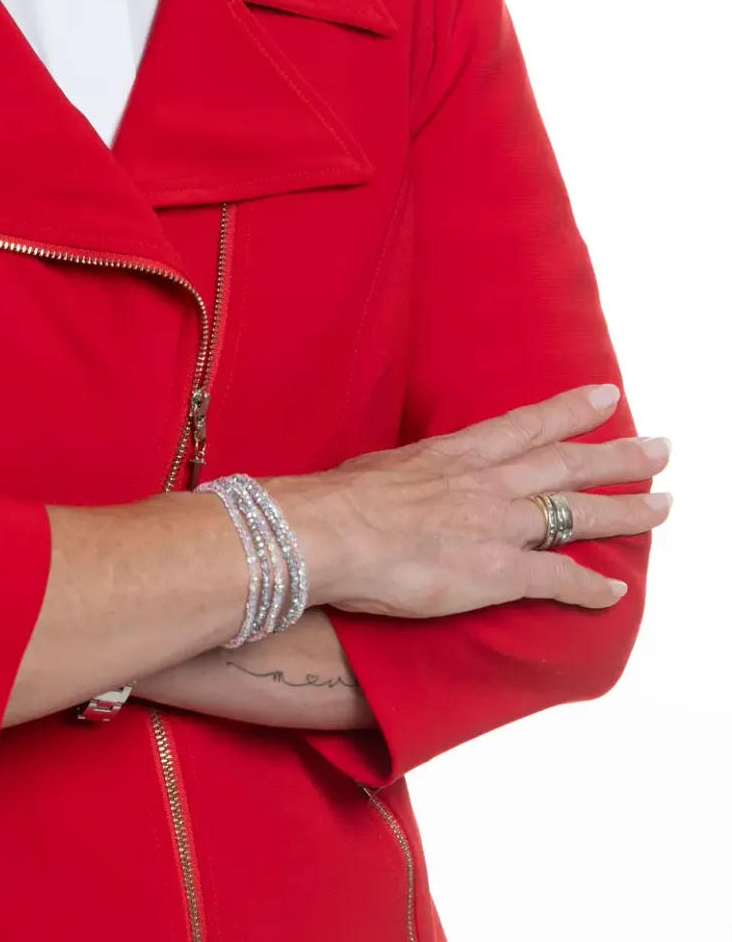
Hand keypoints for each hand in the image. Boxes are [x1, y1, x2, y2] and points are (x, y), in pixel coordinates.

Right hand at [270, 382, 669, 616]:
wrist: (326, 531)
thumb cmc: (338, 501)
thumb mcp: (379, 468)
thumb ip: (408, 473)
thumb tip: (400, 481)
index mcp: (457, 453)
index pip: (528, 424)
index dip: (571, 410)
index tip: (605, 396)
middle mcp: (487, 482)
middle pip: (568, 464)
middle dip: (620, 456)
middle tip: (662, 448)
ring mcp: (496, 526)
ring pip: (577, 513)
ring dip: (626, 510)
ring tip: (664, 506)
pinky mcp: (495, 572)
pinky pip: (557, 579)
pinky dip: (589, 587)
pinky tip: (615, 592)